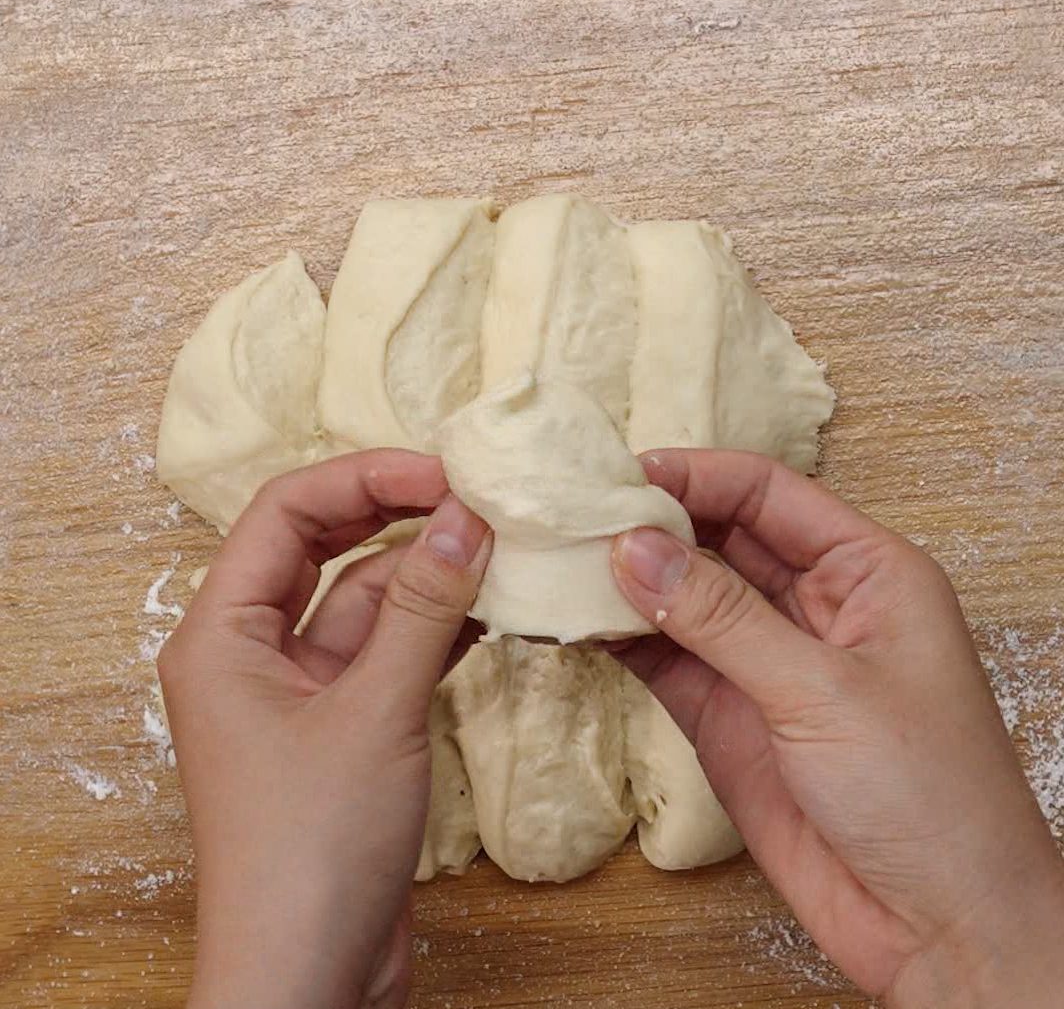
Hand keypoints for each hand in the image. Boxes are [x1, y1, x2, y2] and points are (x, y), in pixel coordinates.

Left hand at [158, 451, 490, 1008]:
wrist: (310, 982)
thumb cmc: (311, 850)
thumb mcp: (375, 712)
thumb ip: (425, 609)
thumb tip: (468, 516)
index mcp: (221, 632)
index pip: (285, 513)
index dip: (363, 478)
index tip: (443, 471)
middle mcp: (253, 649)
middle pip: (325, 546)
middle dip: (398, 514)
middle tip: (476, 494)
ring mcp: (302, 686)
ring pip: (368, 598)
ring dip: (431, 573)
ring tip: (502, 545)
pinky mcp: (345, 722)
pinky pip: (392, 648)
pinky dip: (439, 626)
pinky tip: (494, 606)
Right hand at [611, 449, 1063, 1007]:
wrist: (936, 930)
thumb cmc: (930, 798)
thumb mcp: (823, 690)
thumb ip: (723, 617)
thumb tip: (635, 548)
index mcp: (866, 572)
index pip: (768, 494)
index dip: (696, 476)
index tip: (622, 476)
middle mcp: (811, 605)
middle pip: (718, 536)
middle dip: (651, 523)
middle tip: (577, 515)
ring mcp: (763, 661)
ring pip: (683, 596)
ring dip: (627, 581)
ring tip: (562, 563)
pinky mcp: (726, 713)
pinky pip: (664, 657)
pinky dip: (621, 638)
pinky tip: (578, 622)